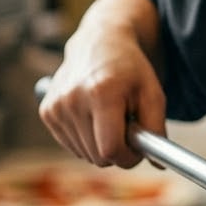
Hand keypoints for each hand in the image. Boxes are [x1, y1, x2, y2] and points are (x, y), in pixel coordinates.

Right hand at [38, 0, 165, 167]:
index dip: (128, 157)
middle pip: (97, 156)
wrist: (101, 42)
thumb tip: (158, 163)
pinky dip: (86, 138)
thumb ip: (156, 129)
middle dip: (117, 151)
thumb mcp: (153, 94)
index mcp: (102, 93)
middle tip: (128, 128)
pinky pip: (71, 145)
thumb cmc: (131, 69)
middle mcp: (73, 100)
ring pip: (84, 153)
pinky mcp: (46, 111)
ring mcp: (56, 106)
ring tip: (111, 116)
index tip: (138, 149)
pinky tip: (94, 116)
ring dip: (101, 144)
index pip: (110, 150)